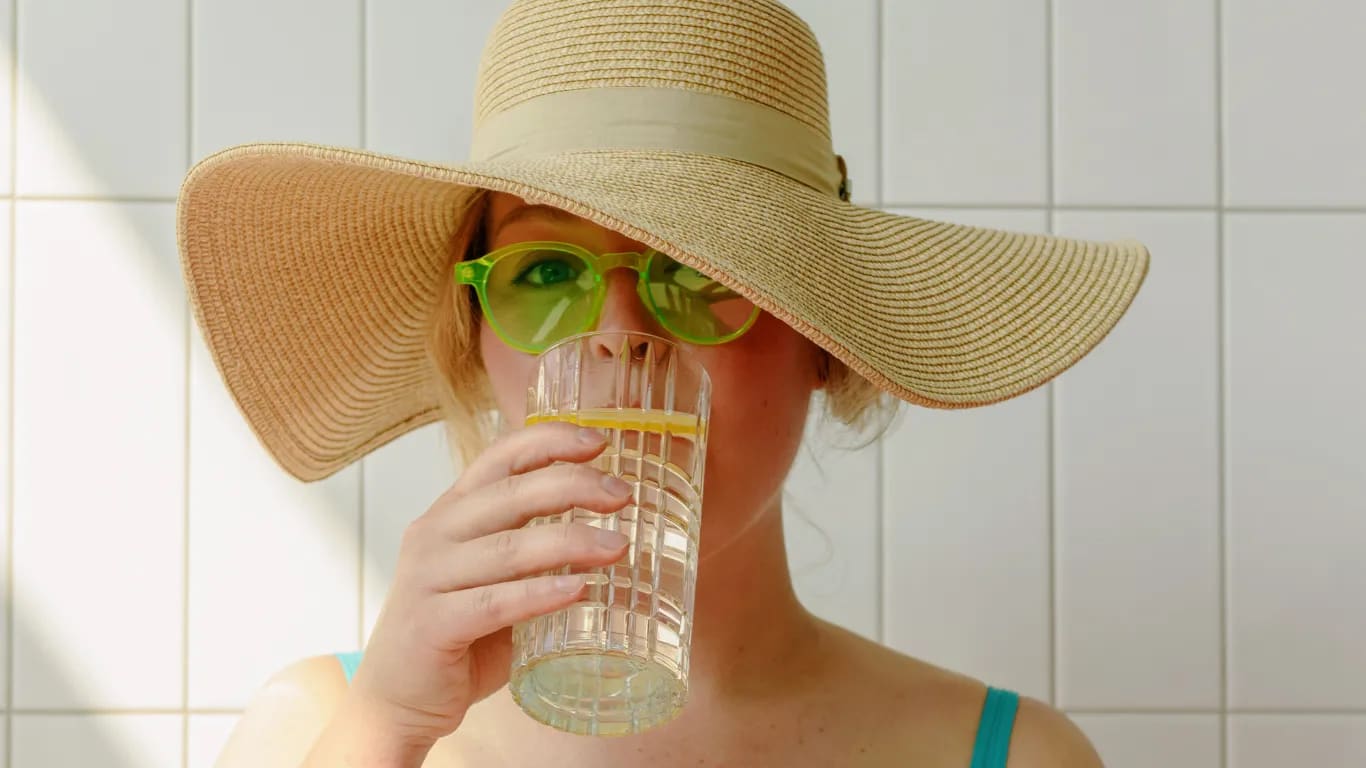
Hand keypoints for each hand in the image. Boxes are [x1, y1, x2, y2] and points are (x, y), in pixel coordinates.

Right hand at [347, 422, 633, 747]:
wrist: (397, 700)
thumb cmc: (458, 636)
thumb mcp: (495, 579)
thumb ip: (534, 553)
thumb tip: (609, 534)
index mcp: (451, 512)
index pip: (499, 457)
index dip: (549, 441)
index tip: (598, 442)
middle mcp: (434, 534)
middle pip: (512, 493)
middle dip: (573, 486)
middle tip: (622, 494)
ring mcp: (428, 578)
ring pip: (509, 547)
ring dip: (570, 541)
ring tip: (618, 546)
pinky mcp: (431, 624)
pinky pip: (495, 602)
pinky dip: (540, 594)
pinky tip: (579, 590)